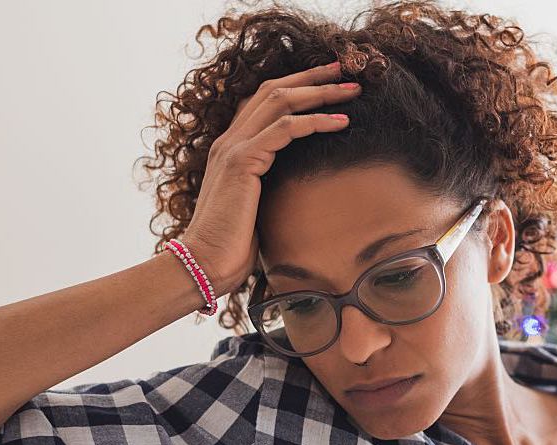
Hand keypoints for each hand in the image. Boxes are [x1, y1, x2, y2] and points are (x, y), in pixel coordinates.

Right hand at [181, 59, 360, 295]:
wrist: (204, 263)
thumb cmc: (232, 245)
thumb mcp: (257, 208)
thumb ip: (271, 188)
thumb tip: (301, 188)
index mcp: (232, 149)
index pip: (264, 101)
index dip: (297, 86)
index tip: (330, 81)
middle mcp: (229, 141)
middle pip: (274, 90)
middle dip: (313, 77)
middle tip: (346, 70)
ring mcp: (233, 148)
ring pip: (281, 101)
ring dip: (320, 92)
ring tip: (352, 91)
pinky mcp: (242, 162)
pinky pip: (285, 129)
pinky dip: (316, 121)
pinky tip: (341, 123)